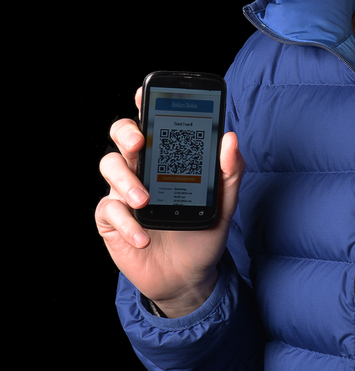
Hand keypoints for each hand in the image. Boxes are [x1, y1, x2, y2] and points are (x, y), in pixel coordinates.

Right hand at [96, 88, 243, 316]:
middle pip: (121, 136)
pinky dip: (126, 223)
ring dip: (125, 179)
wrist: (189, 277)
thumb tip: (230, 138)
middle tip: (139, 141)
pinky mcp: (112, 221)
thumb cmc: (203, 233)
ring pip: (109, 166)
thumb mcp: (224, 203)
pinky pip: (108, 210)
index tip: (145, 92)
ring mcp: (124, 193)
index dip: (145, 103)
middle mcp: (142, 168)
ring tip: (144, 199)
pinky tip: (143, 236)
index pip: (152, 121)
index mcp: (167, 156)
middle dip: (126, 131)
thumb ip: (230, 172)